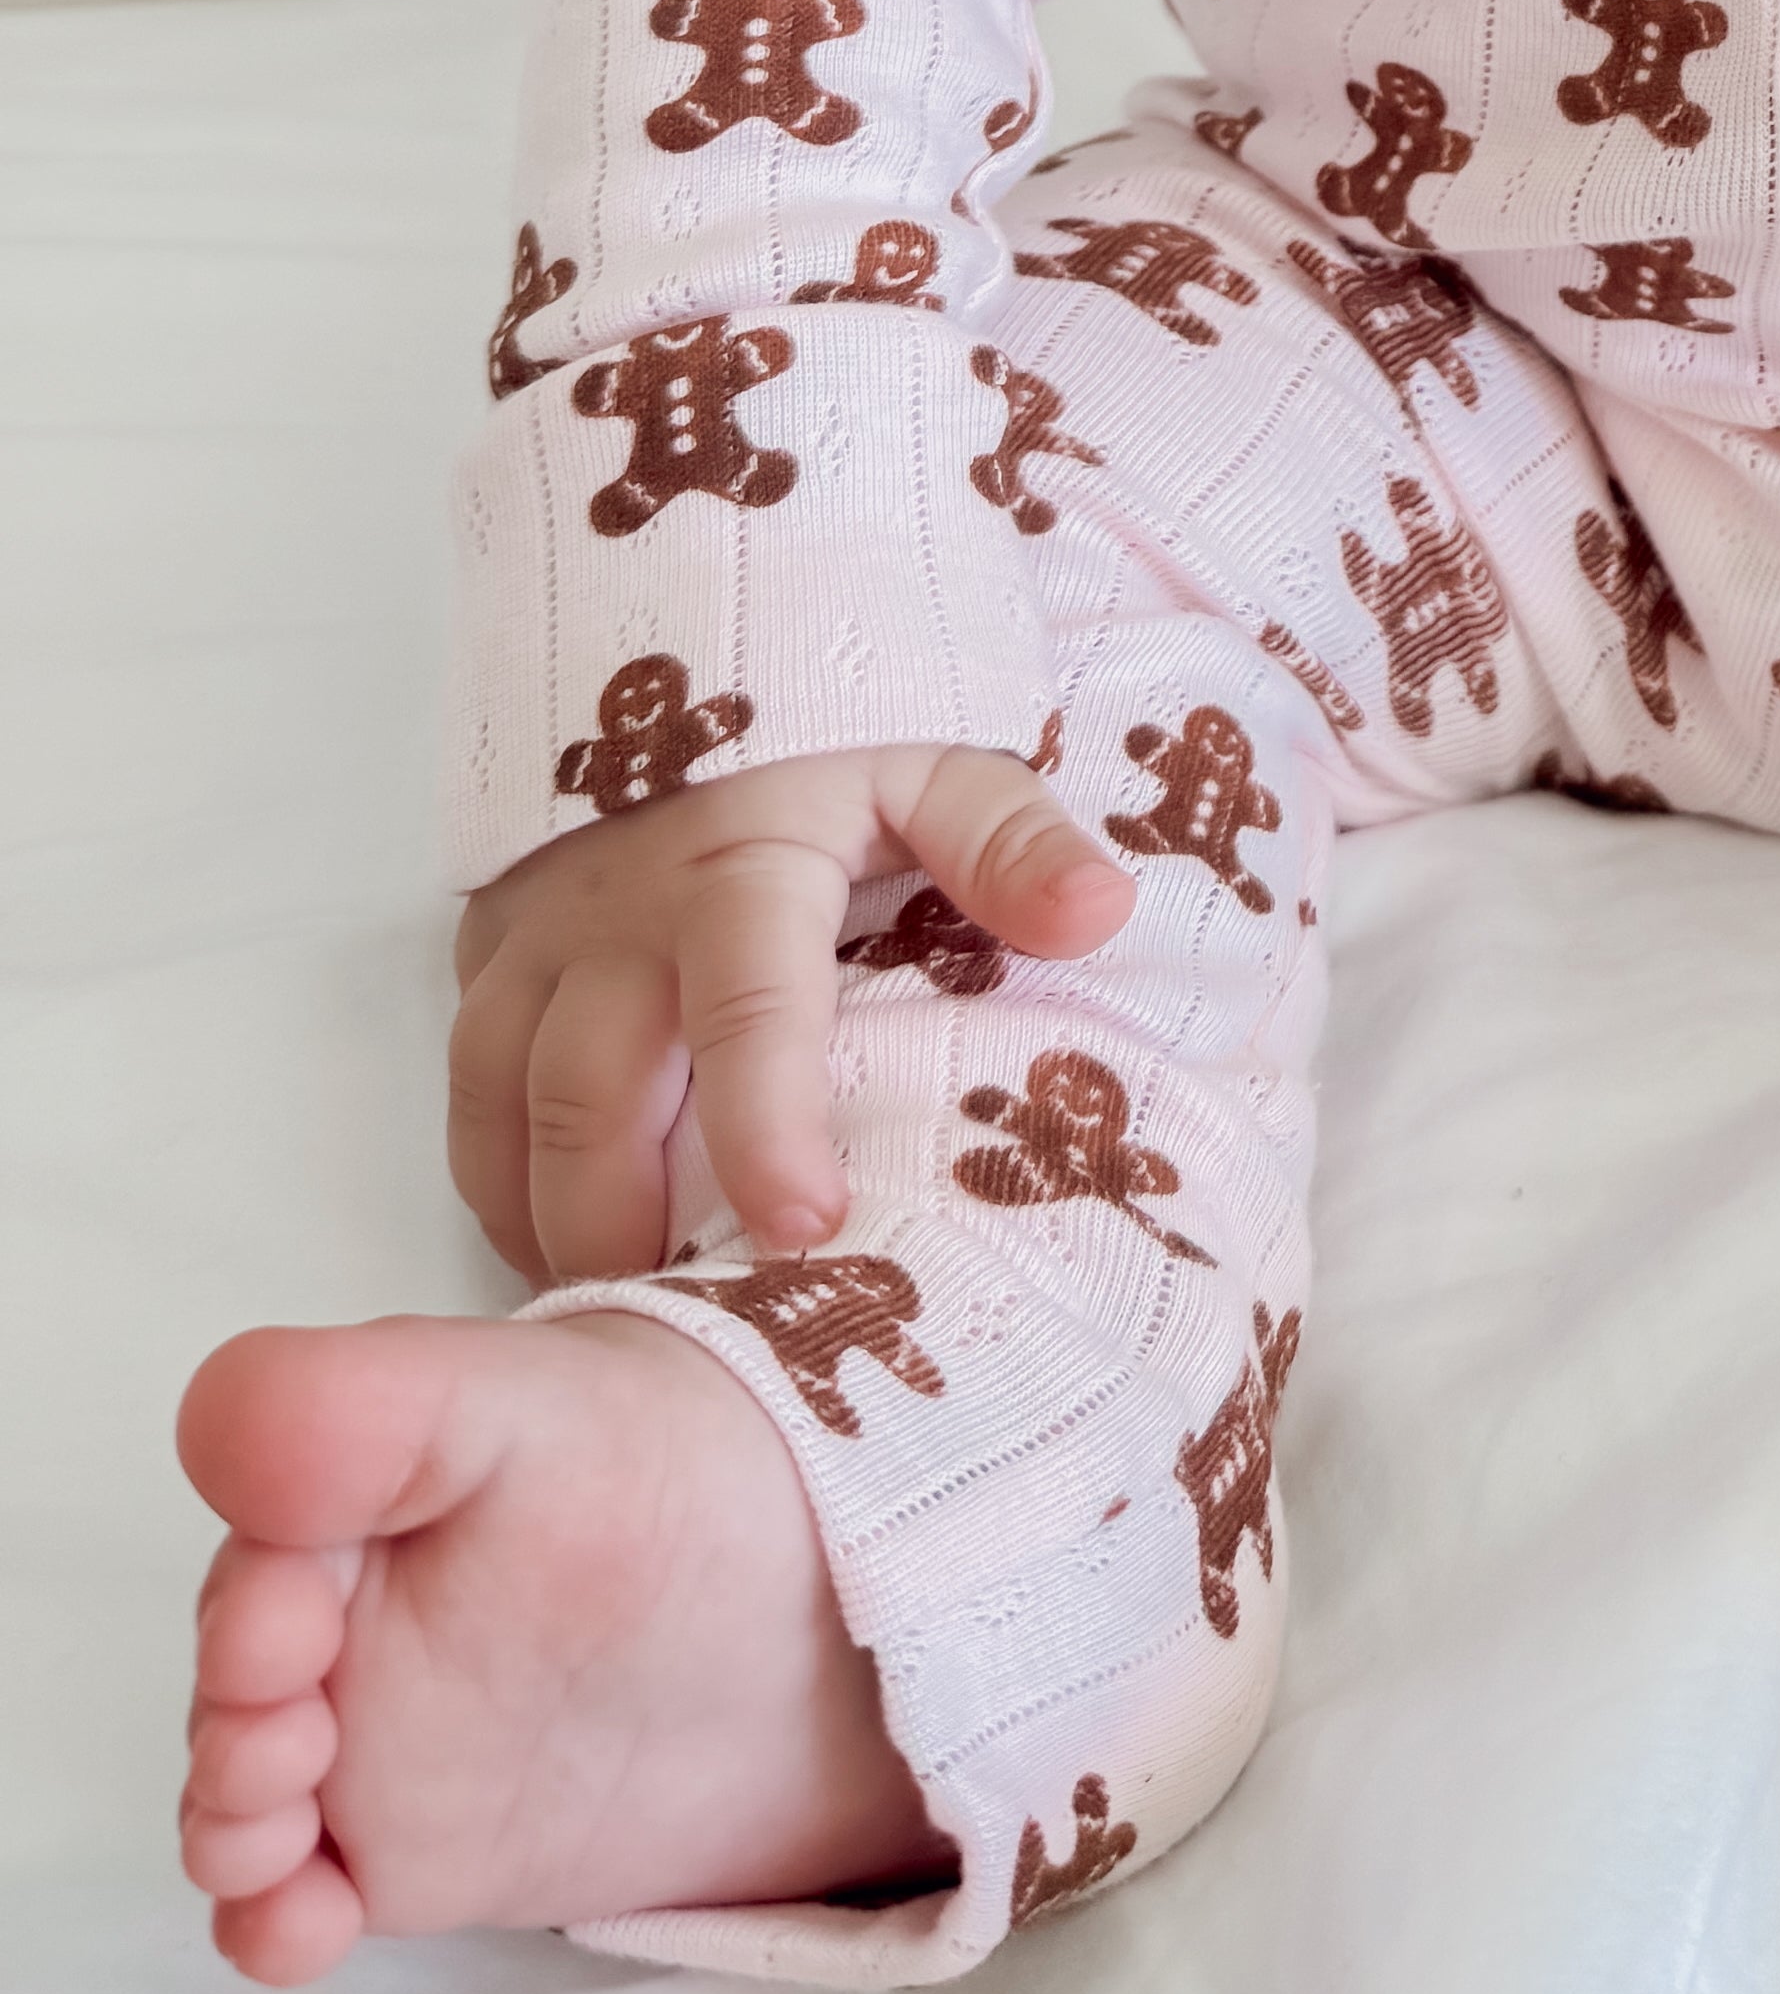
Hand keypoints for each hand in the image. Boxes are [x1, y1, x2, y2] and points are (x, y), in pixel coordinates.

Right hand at [446, 742, 1133, 1288]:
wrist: (704, 671)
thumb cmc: (844, 756)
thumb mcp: (946, 772)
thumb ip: (1014, 844)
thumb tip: (1097, 913)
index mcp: (743, 866)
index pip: (745, 1008)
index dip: (768, 1127)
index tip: (804, 1231)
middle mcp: (618, 911)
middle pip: (591, 1093)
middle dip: (624, 1221)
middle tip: (689, 1321)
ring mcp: (537, 939)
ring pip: (504, 1106)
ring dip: (551, 1221)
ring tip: (622, 1310)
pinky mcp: (487, 962)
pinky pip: (468, 1097)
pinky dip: (499, 1189)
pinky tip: (559, 1252)